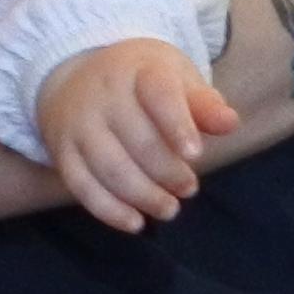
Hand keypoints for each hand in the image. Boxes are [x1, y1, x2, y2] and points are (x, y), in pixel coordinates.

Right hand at [37, 39, 235, 230]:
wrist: (75, 71)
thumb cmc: (140, 80)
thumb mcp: (175, 77)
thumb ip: (203, 103)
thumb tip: (230, 123)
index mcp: (138, 70)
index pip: (158, 95)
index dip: (177, 124)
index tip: (195, 154)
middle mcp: (103, 95)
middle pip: (137, 140)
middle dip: (168, 172)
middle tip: (189, 188)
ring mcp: (79, 124)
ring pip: (110, 168)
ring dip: (143, 195)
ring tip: (169, 208)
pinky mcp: (63, 151)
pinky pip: (82, 186)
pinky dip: (109, 210)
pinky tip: (135, 222)